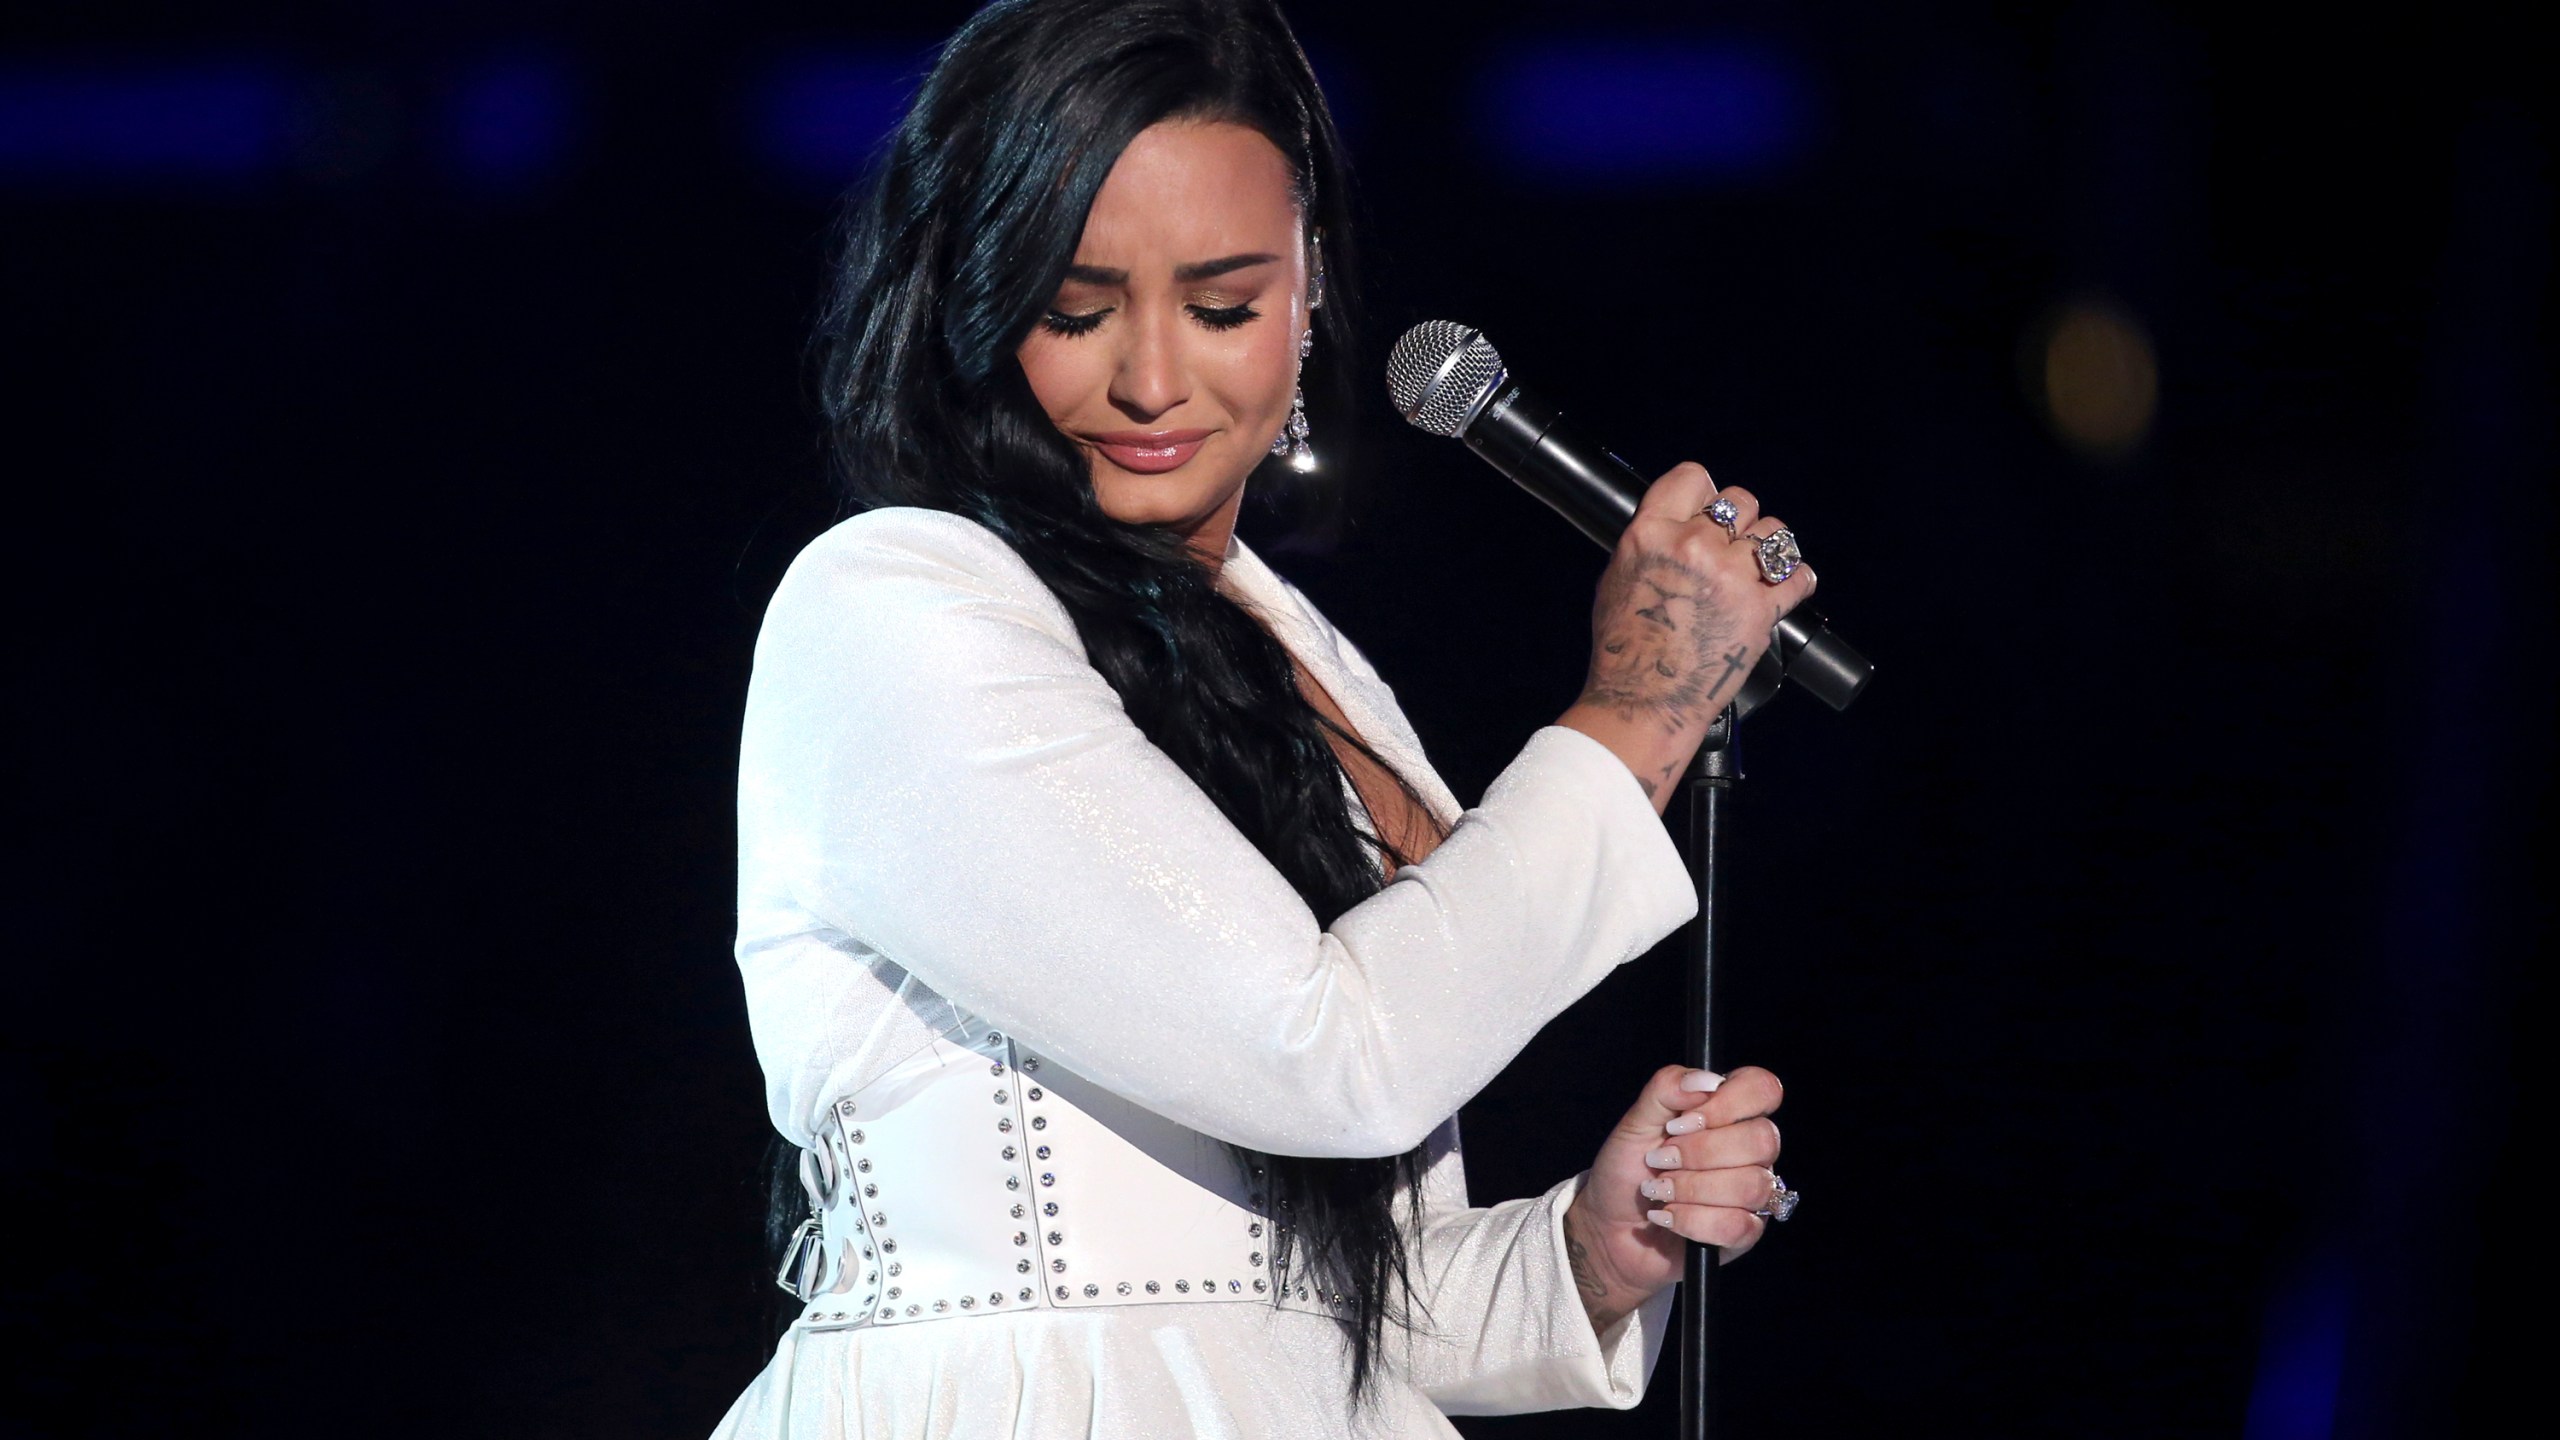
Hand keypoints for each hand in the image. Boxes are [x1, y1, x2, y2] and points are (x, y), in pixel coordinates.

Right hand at [1558, 465, 1816, 810]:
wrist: (1644, 700)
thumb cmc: (1625, 649)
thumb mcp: (1617, 578)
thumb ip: (1651, 543)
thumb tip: (1676, 525)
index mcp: (1651, 533)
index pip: (1693, 477)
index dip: (1705, 491)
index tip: (1709, 507)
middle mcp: (1693, 546)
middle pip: (1739, 500)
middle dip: (1739, 523)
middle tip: (1731, 549)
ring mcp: (1731, 576)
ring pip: (1774, 532)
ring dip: (1769, 549)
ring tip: (1758, 569)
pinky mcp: (1761, 609)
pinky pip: (1798, 576)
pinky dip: (1796, 582)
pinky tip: (1784, 589)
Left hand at [1559, 1063, 1786, 1336]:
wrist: (1610, 1226)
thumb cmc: (1627, 1170)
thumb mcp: (1634, 1123)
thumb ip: (1665, 1090)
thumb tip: (1704, 1079)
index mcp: (1728, 1114)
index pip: (1763, 1089)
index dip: (1728, 1103)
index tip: (1681, 1121)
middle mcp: (1750, 1151)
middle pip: (1763, 1139)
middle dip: (1700, 1152)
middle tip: (1660, 1160)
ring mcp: (1753, 1193)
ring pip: (1751, 1185)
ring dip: (1691, 1188)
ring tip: (1658, 1190)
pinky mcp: (1745, 1234)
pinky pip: (1738, 1226)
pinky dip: (1691, 1221)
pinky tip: (1667, 1216)